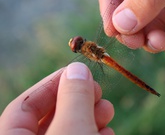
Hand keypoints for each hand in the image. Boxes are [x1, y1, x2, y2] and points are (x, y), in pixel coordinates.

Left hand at [0, 62, 114, 134]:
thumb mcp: (73, 128)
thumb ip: (74, 96)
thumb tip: (77, 68)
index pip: (25, 105)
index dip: (53, 84)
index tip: (78, 73)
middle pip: (50, 117)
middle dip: (79, 100)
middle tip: (98, 92)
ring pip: (68, 130)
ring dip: (91, 116)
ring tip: (107, 110)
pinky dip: (93, 133)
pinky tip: (107, 131)